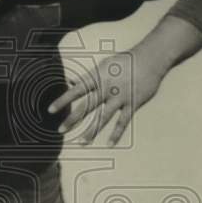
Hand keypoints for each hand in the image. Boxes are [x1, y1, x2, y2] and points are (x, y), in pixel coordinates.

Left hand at [47, 45, 167, 146]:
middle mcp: (107, 88)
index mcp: (98, 77)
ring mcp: (120, 97)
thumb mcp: (104, 65)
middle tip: (61, 130)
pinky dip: (116, 133)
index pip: (76, 90)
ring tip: (82, 142)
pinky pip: (123, 121)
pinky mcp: (132, 103)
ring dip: (92, 130)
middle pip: (87, 106)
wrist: (150, 58)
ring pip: (103, 117)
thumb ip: (88, 76)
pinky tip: (109, 144)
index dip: (63, 100)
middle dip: (73, 118)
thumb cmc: (125, 61)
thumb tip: (71, 81)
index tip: (51, 110)